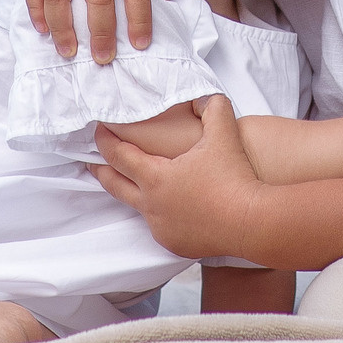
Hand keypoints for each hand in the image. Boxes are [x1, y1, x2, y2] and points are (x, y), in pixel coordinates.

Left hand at [92, 94, 264, 260]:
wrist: (252, 221)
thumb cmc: (234, 177)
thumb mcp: (224, 133)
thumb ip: (212, 108)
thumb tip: (204, 97)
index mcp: (155, 178)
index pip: (119, 156)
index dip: (105, 141)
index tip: (97, 131)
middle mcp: (151, 206)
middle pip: (114, 186)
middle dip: (100, 171)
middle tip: (89, 163)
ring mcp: (162, 228)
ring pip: (139, 208)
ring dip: (134, 193)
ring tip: (134, 183)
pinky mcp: (175, 244)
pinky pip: (161, 226)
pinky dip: (161, 214)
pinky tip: (170, 207)